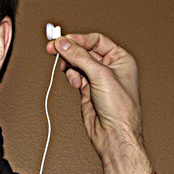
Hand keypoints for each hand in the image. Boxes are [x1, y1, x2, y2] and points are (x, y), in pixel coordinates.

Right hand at [47, 33, 154, 173]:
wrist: (114, 135)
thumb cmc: (120, 108)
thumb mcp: (100, 75)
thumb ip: (80, 57)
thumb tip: (64, 43)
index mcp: (121, 59)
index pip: (96, 41)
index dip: (79, 39)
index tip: (63, 40)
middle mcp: (110, 68)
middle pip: (84, 51)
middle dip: (70, 50)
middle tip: (53, 48)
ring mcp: (98, 79)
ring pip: (78, 63)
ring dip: (70, 65)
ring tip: (66, 68)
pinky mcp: (88, 90)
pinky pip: (75, 76)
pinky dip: (72, 77)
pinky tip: (75, 83)